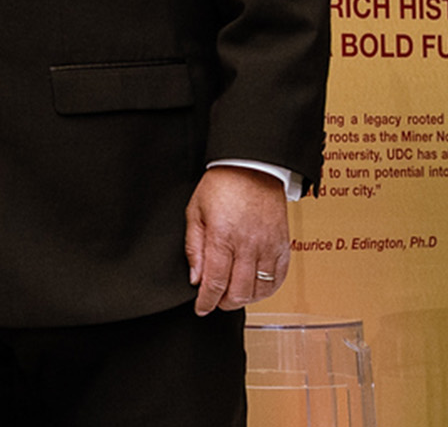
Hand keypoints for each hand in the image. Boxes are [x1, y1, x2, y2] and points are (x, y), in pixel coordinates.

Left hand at [185, 165, 290, 313]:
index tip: (201, 308)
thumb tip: (196, 278)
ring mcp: (269, 247)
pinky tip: (255, 289)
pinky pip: (279, 278)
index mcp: (222, 237)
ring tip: (232, 295)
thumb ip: (194, 247)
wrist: (252, 168)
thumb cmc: (221, 186)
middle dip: (224, 303)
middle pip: (239, 291)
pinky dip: (267, 290)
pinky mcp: (283, 246)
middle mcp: (248, 245)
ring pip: (260, 289)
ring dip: (245, 299)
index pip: (215, 282)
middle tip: (214, 301)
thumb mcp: (195, 212)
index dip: (206, 301)